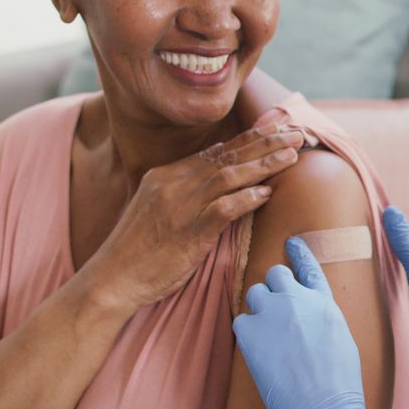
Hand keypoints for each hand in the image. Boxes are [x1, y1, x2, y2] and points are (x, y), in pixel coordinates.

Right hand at [90, 125, 303, 310]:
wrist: (111, 279)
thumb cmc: (139, 250)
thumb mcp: (160, 209)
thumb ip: (188, 190)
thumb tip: (220, 173)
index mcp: (167, 175)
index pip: (217, 151)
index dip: (250, 139)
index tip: (278, 129)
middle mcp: (174, 184)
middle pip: (228, 157)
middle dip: (265, 143)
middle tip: (297, 134)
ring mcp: (180, 207)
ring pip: (228, 177)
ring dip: (263, 165)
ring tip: (292, 156)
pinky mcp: (187, 233)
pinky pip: (221, 210)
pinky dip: (245, 200)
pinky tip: (266, 193)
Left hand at [233, 237, 380, 408]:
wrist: (323, 407)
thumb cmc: (339, 382)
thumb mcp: (342, 338)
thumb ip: (323, 317)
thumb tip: (311, 315)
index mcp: (325, 302)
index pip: (310, 267)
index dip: (299, 253)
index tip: (290, 242)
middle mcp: (298, 300)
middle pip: (275, 273)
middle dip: (273, 285)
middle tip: (275, 307)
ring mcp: (273, 313)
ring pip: (255, 293)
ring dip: (258, 307)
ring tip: (268, 333)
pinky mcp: (251, 332)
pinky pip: (240, 319)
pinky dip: (246, 331)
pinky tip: (258, 349)